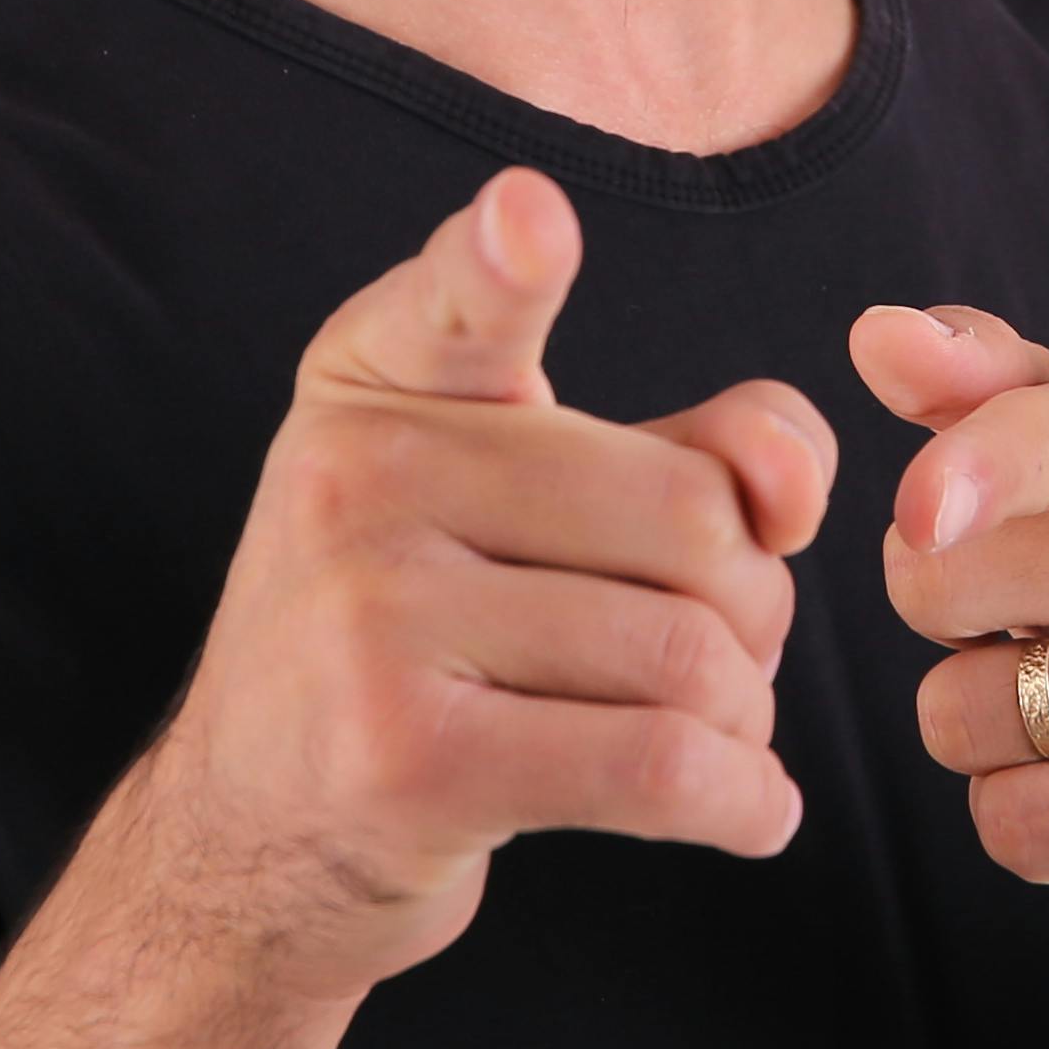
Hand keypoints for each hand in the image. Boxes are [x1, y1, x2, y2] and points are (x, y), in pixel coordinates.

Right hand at [142, 170, 836, 997]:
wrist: (254, 832)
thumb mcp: (529, 506)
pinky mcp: (406, 761)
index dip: (504, 256)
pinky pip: (659, 765)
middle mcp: (357, 478)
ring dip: (746, 714)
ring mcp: (369, 619)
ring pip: (688, 653)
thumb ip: (694, 449)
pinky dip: (743, 800)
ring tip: (705, 732)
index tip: (532, 217)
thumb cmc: (427, 642)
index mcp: (380, 382)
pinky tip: (748, 809)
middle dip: (753, 604)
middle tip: (716, 653)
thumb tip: (793, 486)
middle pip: (688, 514)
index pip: (460, 300)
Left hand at [862, 308, 1048, 917]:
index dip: (976, 468)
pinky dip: (1025, 820)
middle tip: (1046, 620)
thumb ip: (979, 382)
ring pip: (962, 715)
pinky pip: (1015, 823)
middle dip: (946, 614)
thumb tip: (877, 337)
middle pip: (943, 582)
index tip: (924, 510)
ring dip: (984, 728)